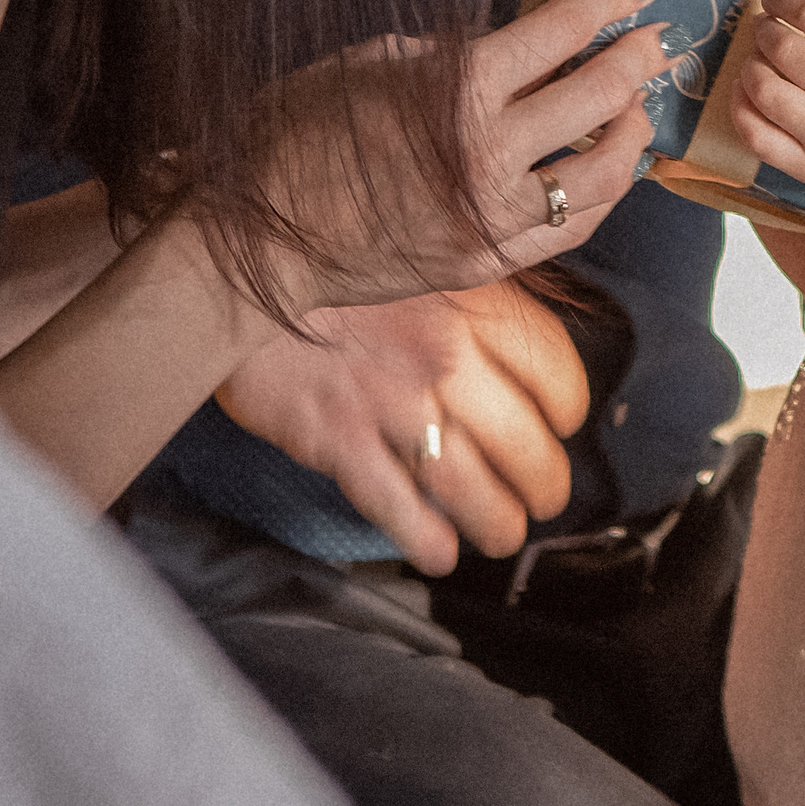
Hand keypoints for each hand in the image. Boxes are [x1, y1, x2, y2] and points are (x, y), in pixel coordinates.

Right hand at [218, 279, 589, 575]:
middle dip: (543, 483)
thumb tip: (510, 332)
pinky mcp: (338, 438)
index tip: (562, 422)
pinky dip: (425, 539)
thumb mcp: (416, 252)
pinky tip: (439, 553)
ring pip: (470, 484)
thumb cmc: (329, 257)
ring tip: (502, 534)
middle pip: (524, 441)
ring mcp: (391, 402)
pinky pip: (396, 504)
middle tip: (542, 498)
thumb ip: (468, 287)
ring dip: (497, 522)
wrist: (236, 266)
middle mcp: (442, 355)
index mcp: (469, 302)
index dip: (567, 407)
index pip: (553, 369)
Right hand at [255, 0, 663, 314]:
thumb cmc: (294, 135)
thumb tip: (506, 42)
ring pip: (601, 175)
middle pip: (597, 98)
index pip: (558, 32)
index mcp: (456, 90)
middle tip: (654, 40)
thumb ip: (446, 52)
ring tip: (638, 108)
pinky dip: (600, 195)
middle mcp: (488, 155)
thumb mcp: (367, 63)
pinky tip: (608, 171)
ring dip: (631, 133)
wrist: (255, 239)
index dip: (604, 0)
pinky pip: (569, 228)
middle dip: (635, 59)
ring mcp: (492, 218)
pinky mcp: (487, 263)